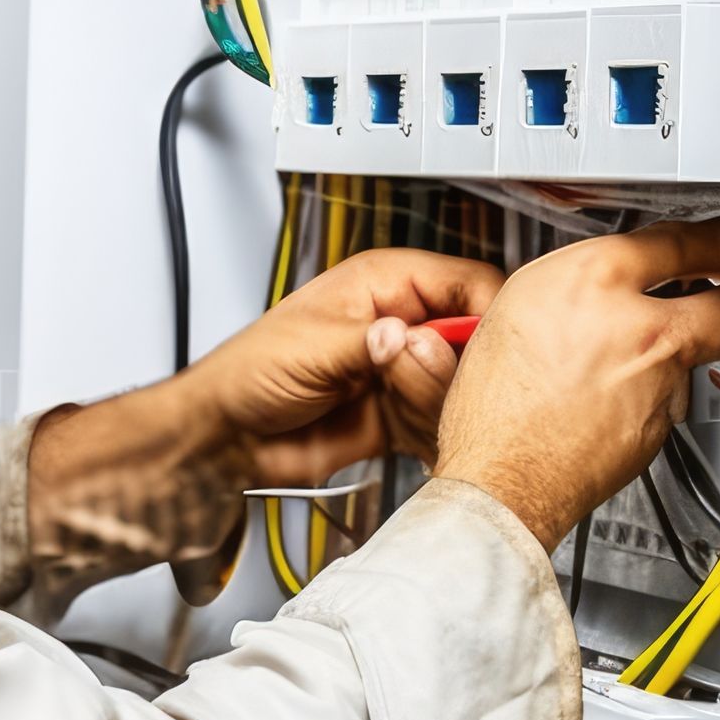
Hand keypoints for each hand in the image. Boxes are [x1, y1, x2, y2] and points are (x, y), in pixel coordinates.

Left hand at [190, 246, 505, 490]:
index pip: (470, 284)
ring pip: (462, 387)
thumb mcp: (314, 346)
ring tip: (394, 407)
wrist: (229, 436)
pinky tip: (399, 433)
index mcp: (385, 283)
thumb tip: (409, 338)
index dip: (488, 314)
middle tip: (424, 383)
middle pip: (477, 339)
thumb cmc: (249, 371)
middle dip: (459, 367)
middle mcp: (403, 324)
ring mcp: (405, 371)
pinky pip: (443, 424)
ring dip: (437, 403)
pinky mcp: (403, 416)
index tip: (490, 348)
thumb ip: (370, 344)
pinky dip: (433, 434)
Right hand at [433, 222, 719, 553]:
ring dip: (688, 345)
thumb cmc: (497, 402)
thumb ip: (580, 281)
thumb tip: (610, 275)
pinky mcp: (664, 421)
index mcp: (595, 279)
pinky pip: (674, 394)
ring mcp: (660, 377)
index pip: (683, 241)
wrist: (503, 478)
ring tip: (651, 351)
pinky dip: (656, 390)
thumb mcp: (520, 307)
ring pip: (701, 350)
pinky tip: (618, 397)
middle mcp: (639, 324)